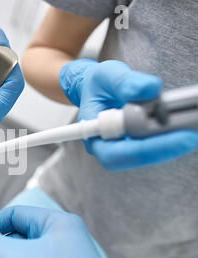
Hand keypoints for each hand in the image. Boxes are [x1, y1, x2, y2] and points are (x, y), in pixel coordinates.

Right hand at [59, 59, 197, 170]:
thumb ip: (124, 82)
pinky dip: (174, 134)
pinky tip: (188, 123)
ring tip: (192, 126)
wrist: (97, 89)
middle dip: (164, 148)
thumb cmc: (97, 86)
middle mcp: (108, 147)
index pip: (117, 153)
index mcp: (93, 136)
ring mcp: (125, 146)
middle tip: (190, 136)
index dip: (146, 149)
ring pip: (149, 154)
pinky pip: (157, 144)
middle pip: (135, 158)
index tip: (174, 136)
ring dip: (172, 142)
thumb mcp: (106, 75)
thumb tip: (150, 89)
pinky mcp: (140, 141)